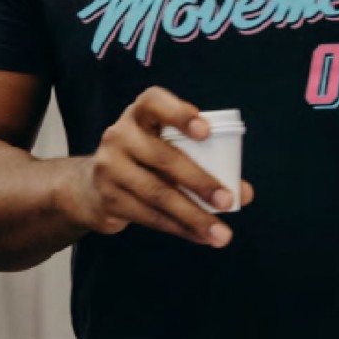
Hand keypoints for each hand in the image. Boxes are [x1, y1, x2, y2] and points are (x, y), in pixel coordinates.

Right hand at [64, 87, 254, 247]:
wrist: (93, 187)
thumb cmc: (147, 161)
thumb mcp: (170, 150)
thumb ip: (207, 163)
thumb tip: (244, 192)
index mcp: (140, 113)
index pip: (155, 102)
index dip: (180, 114)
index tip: (206, 132)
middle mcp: (120, 134)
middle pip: (163, 156)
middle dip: (199, 181)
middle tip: (228, 200)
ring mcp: (109, 166)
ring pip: (157, 193)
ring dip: (193, 216)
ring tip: (221, 233)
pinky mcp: (108, 197)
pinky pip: (149, 215)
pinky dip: (179, 227)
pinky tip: (199, 235)